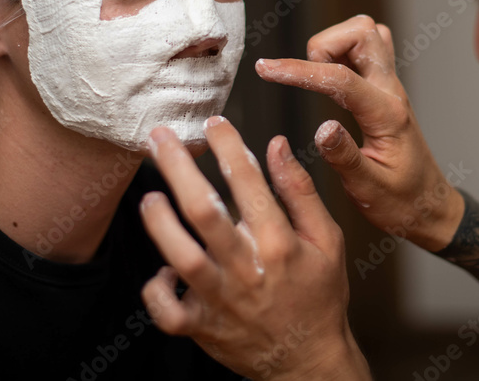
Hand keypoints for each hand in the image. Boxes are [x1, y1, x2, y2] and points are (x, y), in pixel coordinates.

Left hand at [140, 117, 369, 380]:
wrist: (308, 361)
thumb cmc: (319, 296)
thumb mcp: (327, 240)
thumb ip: (300, 191)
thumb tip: (278, 146)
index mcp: (279, 243)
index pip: (248, 182)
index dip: (227, 145)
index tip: (214, 122)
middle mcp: (246, 269)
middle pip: (202, 211)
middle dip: (177, 167)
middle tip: (160, 138)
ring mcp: (220, 300)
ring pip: (178, 257)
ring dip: (159, 223)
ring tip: (150, 196)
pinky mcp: (201, 328)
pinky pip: (166, 310)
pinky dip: (156, 289)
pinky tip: (162, 269)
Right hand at [255, 15, 465, 251]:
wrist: (429, 205)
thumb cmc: (402, 202)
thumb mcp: (369, 190)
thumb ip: (345, 158)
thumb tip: (321, 128)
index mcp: (387, 116)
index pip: (340, 79)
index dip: (298, 71)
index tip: (265, 69)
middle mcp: (391, 91)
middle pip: (363, 32)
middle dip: (324, 44)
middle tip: (305, 76)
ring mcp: (390, 86)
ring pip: (365, 33)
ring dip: (333, 44)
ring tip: (315, 78)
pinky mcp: (384, 88)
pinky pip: (365, 49)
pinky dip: (341, 52)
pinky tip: (327, 79)